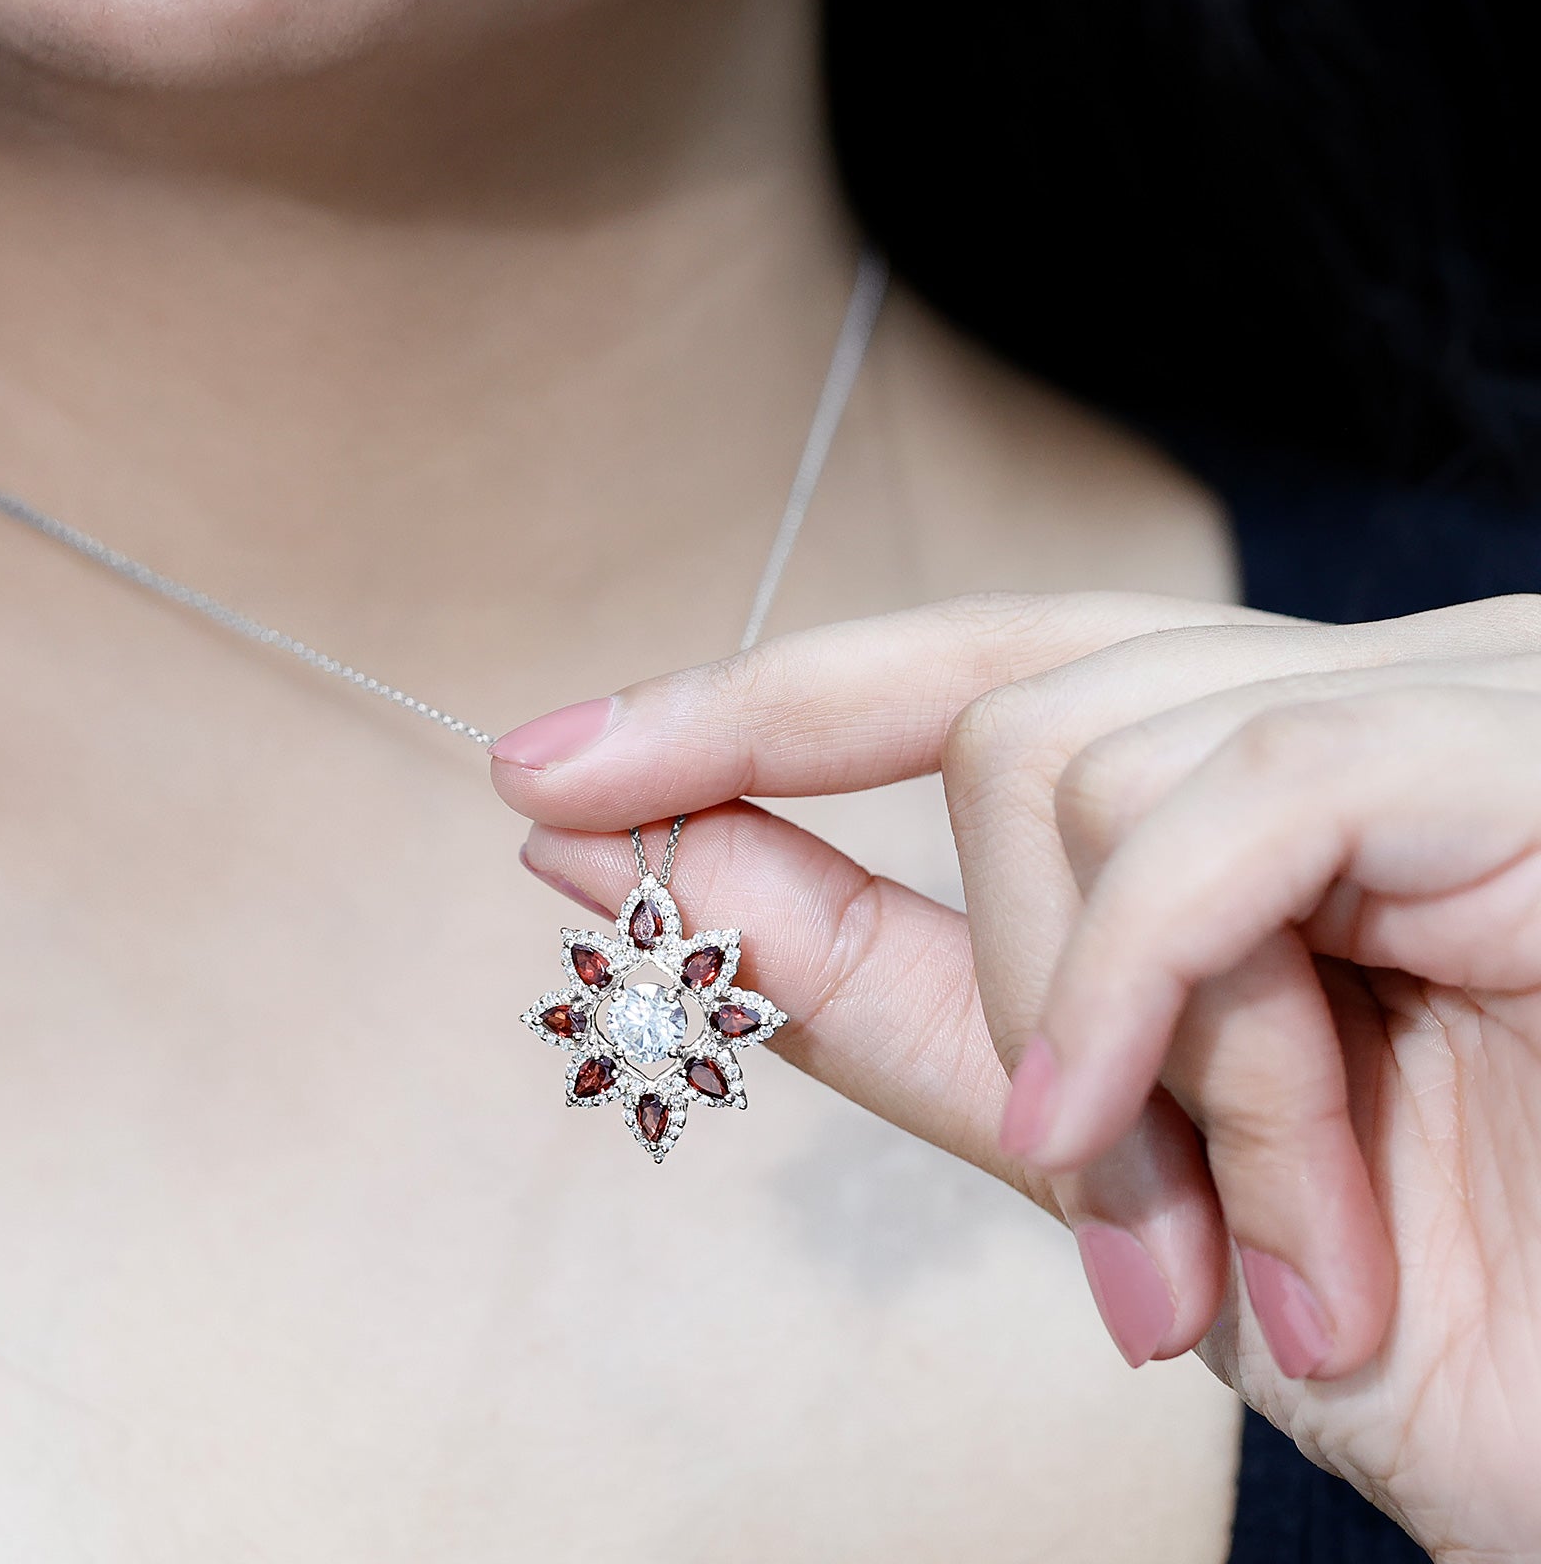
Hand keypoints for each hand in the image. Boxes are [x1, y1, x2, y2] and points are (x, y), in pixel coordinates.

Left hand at [491, 592, 1540, 1561]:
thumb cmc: (1462, 1315)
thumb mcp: (1122, 1159)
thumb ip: (904, 1006)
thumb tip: (652, 876)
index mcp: (1262, 803)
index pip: (963, 684)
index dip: (748, 710)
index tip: (548, 768)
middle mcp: (1341, 719)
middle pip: (989, 679)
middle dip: (794, 789)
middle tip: (667, 906)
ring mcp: (1434, 714)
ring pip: (1082, 764)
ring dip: (1087, 1039)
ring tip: (1209, 1258)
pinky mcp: (1510, 755)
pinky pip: (1227, 803)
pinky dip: (1133, 974)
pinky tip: (1123, 1130)